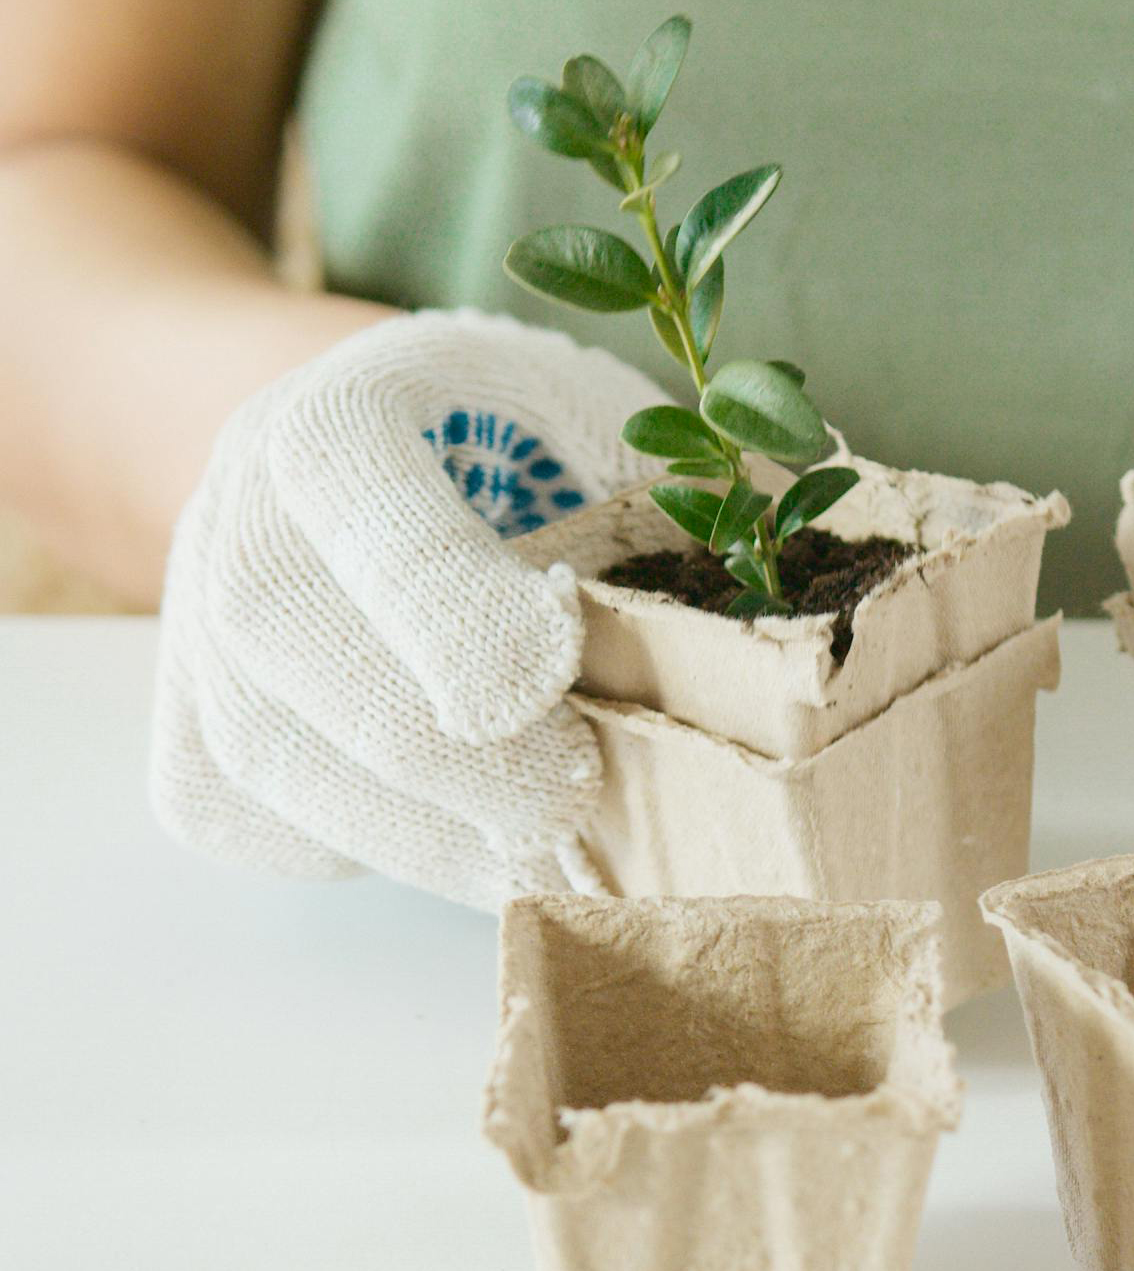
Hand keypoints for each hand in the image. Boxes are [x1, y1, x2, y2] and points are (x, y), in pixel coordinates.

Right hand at [151, 310, 668, 906]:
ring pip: (260, 750)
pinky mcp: (185, 713)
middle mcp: (241, 499)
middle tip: (569, 809)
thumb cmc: (517, 443)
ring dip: (412, 834)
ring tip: (541, 869)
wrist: (356, 445)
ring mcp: (193, 613)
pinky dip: (351, 850)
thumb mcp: (600, 418)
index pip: (353, 479)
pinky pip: (234, 807)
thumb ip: (679, 482)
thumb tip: (810, 554)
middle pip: (291, 637)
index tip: (547, 671)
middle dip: (442, 752)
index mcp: (349, 401)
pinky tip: (456, 850)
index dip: (442, 590)